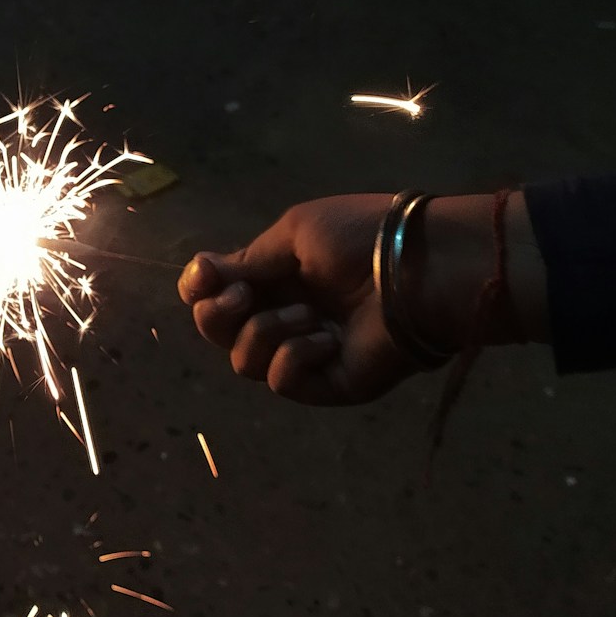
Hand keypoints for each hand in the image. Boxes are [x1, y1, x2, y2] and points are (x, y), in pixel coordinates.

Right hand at [177, 194, 419, 404]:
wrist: (417, 269)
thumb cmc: (362, 238)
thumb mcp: (296, 232)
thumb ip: (248, 260)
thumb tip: (205, 274)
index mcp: (276, 278)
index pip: (215, 293)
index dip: (198, 289)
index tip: (206, 275)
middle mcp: (283, 315)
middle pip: (217, 331)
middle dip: (218, 313)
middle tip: (246, 294)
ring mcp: (304, 353)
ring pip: (244, 362)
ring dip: (267, 331)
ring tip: (310, 314)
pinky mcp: (327, 384)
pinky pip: (282, 382)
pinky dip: (295, 358)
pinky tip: (327, 339)